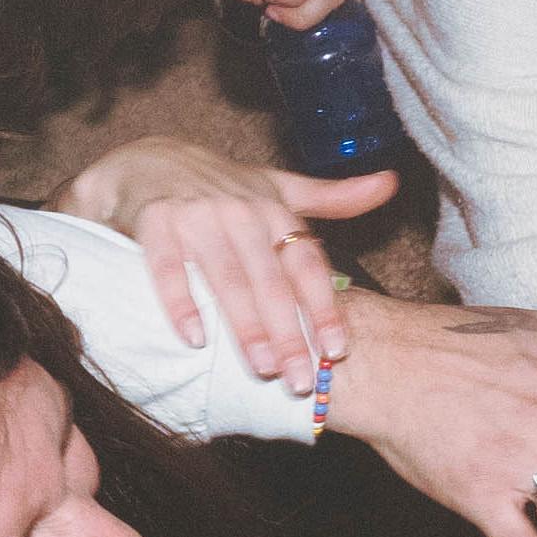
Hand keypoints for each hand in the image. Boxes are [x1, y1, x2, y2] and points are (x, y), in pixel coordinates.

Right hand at [56, 141, 387, 383]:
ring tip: (262, 368)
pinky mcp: (155, 220)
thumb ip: (331, 196)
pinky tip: (193, 338)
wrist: (145, 157)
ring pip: (227, 277)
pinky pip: (168, 266)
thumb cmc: (220, 185)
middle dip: (289, 332)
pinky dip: (180, 301)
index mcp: (273, 209)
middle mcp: (239, 210)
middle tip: (301, 379)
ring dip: (246, 324)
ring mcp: (197, 214)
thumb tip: (391, 184)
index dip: (323, 307)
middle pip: (271, 279)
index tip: (337, 351)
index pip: (306, 263)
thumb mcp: (276, 187)